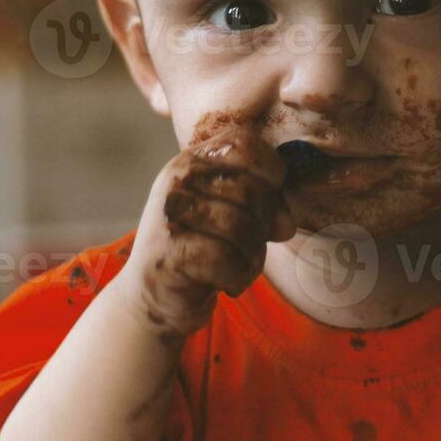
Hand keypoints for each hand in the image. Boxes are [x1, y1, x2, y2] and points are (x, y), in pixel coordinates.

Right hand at [117, 130, 295, 338]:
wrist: (153, 296)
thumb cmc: (202, 247)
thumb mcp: (232, 214)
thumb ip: (265, 206)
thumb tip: (287, 225)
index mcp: (192, 160)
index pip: (246, 144)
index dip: (270, 171)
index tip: (267, 199)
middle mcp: (178, 181)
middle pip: (252, 190)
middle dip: (263, 224)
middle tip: (249, 245)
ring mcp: (170, 216)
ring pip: (243, 227)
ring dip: (253, 255)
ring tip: (239, 264)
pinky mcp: (170, 254)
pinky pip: (228, 260)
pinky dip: (238, 277)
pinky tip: (227, 282)